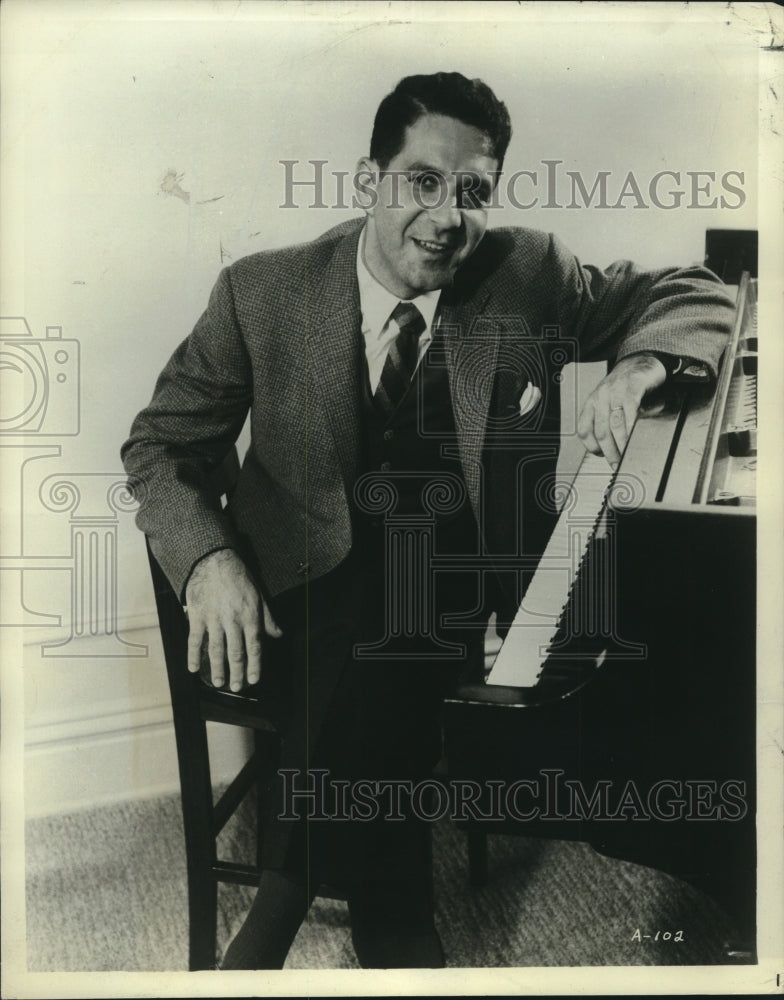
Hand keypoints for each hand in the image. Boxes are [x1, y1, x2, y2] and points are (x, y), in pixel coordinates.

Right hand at [184, 548, 281, 690]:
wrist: (214, 560)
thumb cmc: (238, 576)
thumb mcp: (258, 594)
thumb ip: (267, 617)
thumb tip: (278, 634)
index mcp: (250, 616)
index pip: (255, 647)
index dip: (255, 666)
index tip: (254, 680)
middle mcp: (232, 621)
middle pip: (235, 653)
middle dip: (237, 673)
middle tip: (236, 687)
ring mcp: (213, 619)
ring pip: (216, 650)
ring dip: (217, 669)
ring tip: (218, 683)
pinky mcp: (197, 616)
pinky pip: (194, 640)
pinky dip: (193, 656)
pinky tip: (193, 668)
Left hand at [577, 353, 666, 467]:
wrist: (640, 360)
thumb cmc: (626, 386)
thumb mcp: (610, 403)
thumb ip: (607, 422)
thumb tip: (613, 449)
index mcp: (592, 403)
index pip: (584, 430)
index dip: (592, 448)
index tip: (603, 458)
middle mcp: (600, 397)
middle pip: (601, 431)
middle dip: (610, 452)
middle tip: (619, 465)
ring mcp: (615, 390)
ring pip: (615, 423)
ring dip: (621, 444)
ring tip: (628, 455)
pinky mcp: (633, 385)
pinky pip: (630, 408)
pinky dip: (632, 425)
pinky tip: (636, 436)